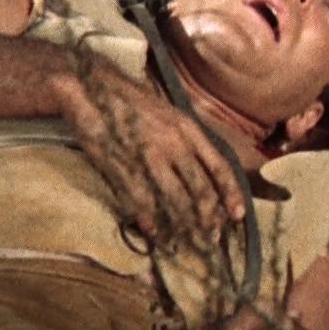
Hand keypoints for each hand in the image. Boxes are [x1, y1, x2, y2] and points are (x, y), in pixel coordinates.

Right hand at [51, 58, 246, 238]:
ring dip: (185, 224)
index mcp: (187, 129)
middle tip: (213, 236)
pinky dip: (151, 221)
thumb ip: (187, 137)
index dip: (231, 193)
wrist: (91, 88)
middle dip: (210, 217)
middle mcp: (173, 145)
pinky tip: (156, 233)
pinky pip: (143, 202)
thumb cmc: (131, 100)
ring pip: (176, 200)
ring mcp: (148, 158)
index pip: (219, 166)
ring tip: (189, 241)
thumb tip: (204, 165)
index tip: (238, 214)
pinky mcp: (124, 168)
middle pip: (200, 190)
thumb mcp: (169, 112)